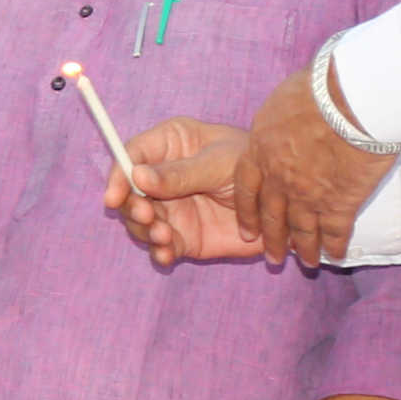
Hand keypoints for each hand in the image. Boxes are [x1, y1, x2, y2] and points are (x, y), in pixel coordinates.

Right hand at [109, 118, 262, 264]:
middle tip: (147, 216)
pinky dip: (160, 252)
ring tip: (164, 236)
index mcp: (170, 145)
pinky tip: (167, 254)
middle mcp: (162, 177)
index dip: (118, 175)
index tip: (114, 197)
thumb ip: (180, 173)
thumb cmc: (255, 167)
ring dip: (144, 231)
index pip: (131, 156)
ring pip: (140, 222)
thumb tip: (137, 176)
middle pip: (129, 193)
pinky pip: (161, 246)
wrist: (285, 205)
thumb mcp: (219, 164)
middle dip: (132, 208)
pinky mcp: (182, 236)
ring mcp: (170, 208)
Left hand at [234, 68, 389, 266]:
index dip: (247, 211)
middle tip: (271, 257)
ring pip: (302, 230)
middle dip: (272, 239)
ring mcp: (307, 194)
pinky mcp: (339, 202)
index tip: (247, 229)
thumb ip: (280, 117)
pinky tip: (336, 256)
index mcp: (260, 150)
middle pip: (271, 215)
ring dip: (302, 249)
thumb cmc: (319, 87)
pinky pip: (334, 231)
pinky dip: (334, 246)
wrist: (350, 100)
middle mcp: (278, 178)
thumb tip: (285, 113)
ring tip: (304, 263)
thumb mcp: (284, 98)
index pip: (247, 188)